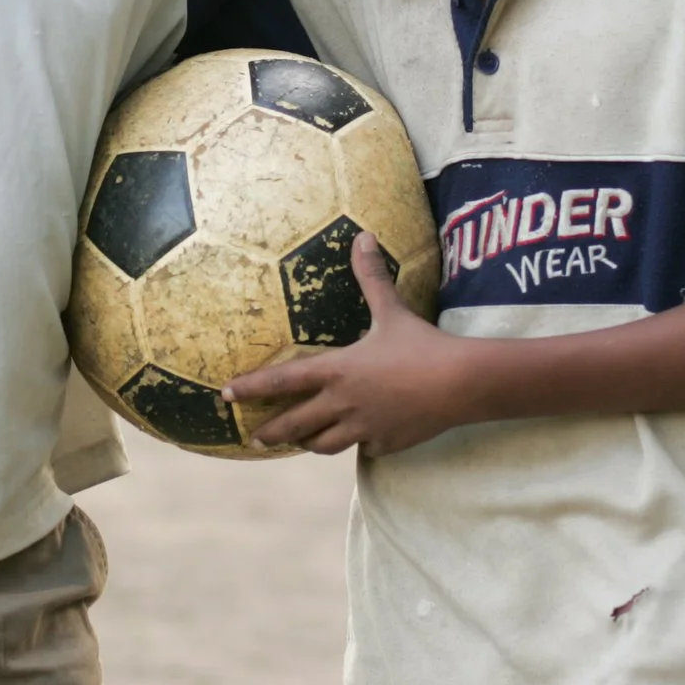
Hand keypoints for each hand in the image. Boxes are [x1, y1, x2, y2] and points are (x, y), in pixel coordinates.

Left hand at [224, 233, 478, 456]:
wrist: (459, 383)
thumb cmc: (421, 345)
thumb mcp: (391, 310)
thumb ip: (371, 278)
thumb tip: (363, 236)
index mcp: (337, 370)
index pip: (282, 381)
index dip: (251, 387)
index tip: (226, 394)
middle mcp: (342, 403)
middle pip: (294, 425)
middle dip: (271, 432)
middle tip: (254, 437)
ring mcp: (363, 428)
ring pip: (324, 444)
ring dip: (309, 442)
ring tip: (301, 441)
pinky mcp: (385, 445)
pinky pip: (363, 448)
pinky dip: (358, 443)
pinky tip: (361, 438)